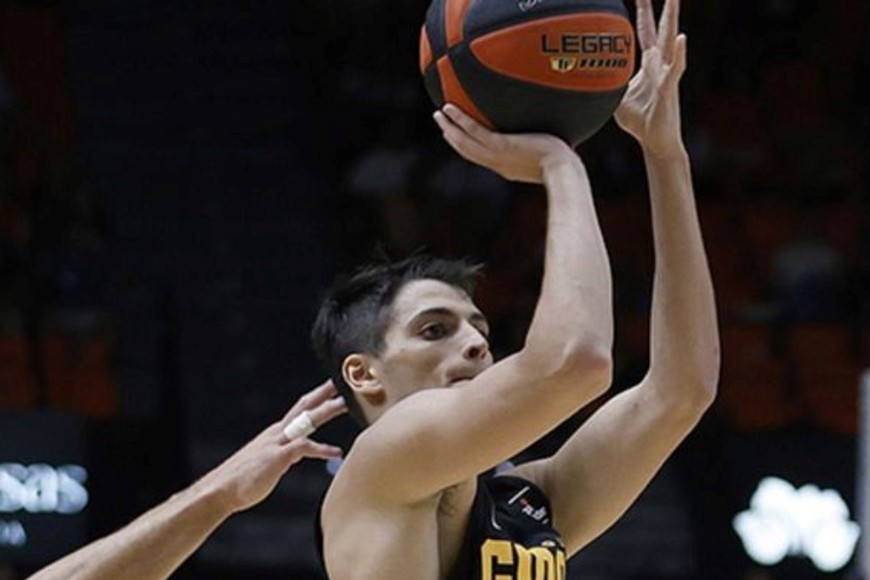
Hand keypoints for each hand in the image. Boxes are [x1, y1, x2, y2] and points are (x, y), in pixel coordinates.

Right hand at [194, 380, 345, 514]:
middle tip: (346, 381)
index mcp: (277, 432)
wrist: (220, 491)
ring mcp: (277, 443)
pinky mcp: (276, 457)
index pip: (301, 407)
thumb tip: (298, 452)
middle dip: (325, 393)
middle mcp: (278, 432)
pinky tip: (336, 452)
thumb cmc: (244, 480)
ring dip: (327, 410)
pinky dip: (321, 448)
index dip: (319, 396)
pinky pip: (303, 447)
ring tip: (347, 404)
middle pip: (305, 406)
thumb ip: (286, 454)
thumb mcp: (270, 461)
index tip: (335, 386)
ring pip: (306, 420)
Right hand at [433, 104, 572, 183]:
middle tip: (441, 122)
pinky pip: (474, 131)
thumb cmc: (564, 164)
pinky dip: (460, 121)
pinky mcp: (500, 145)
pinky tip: (450, 108)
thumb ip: (547, 143)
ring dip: (449, 127)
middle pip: (467, 150)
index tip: (459, 136)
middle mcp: (497, 163)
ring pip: (464, 142)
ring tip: (439, 113)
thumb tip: (556, 129)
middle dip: (452, 136)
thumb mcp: (552, 153)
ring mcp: (496, 155)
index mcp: (505, 167)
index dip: (467, 146)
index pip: (481, 157)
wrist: (562, 170)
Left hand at [614, 0, 686, 156]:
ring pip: (670, 43)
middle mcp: (660, 65)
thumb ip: (606, 83)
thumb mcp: (616, 98)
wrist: (656, 141)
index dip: (641, 12)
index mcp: (649, 64)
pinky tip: (682, 39)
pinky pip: (674, 70)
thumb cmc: (639, 120)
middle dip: (657, 8)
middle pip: (658, 30)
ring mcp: (666, 76)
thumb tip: (583, 79)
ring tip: (675, 0)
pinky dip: (679, 55)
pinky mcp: (669, 91)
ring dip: (672, 21)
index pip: (643, 32)